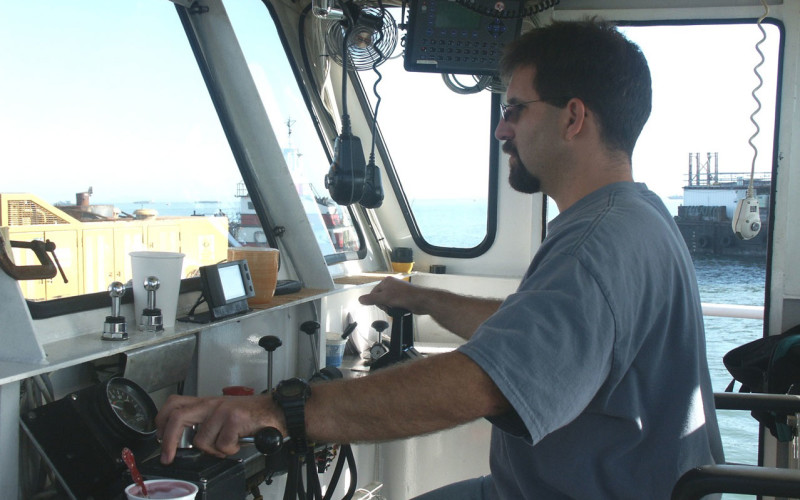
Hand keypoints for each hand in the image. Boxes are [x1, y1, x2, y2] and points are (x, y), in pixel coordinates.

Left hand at [155, 394, 283, 463]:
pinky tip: (238, 443)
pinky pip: (222, 444)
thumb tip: (185, 443)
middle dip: (167, 441)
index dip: (160, 422)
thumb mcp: (223, 415)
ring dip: (213, 450)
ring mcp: (223, 410)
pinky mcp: (235, 418)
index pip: (174, 404)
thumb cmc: (253, 416)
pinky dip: (230, 450)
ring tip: (226, 446)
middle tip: (168, 457)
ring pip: (201, 440)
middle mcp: (212, 404)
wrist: (278, 411)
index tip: (159, 440)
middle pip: (177, 417)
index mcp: (206, 403)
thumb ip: (205, 423)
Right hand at [358, 276, 424, 313]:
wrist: (421, 301)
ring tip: (396, 308)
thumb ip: (371, 299)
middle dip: (384, 305)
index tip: (382, 305)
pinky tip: (401, 309)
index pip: (373, 293)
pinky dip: (396, 309)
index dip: (376, 301)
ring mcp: (398, 292)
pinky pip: (395, 305)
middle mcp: (392, 285)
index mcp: (386, 281)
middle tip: (390, 306)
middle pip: (380, 298)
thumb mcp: (384, 298)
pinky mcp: (403, 299)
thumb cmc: (404, 297)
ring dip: (391, 308)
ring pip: (388, 303)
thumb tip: (360, 299)